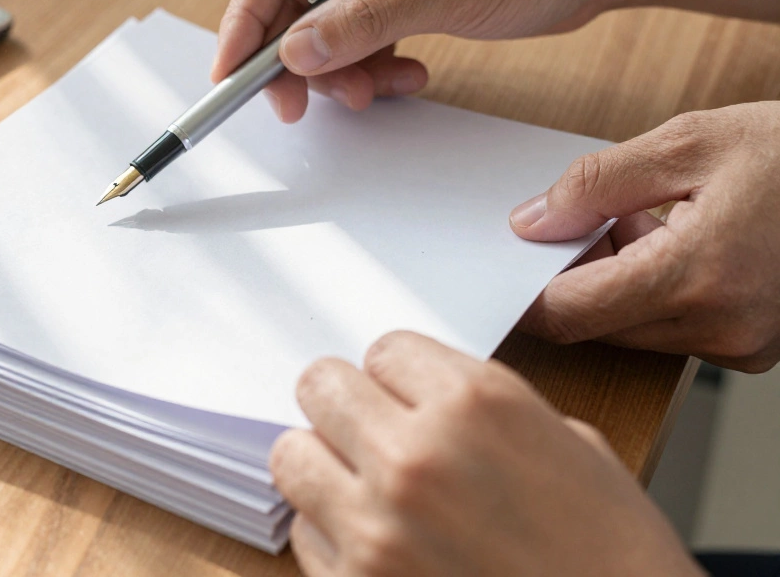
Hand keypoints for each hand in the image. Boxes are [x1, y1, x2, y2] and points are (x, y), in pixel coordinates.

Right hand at [214, 0, 648, 121]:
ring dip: (342, 66)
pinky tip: (404, 75)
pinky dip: (371, 60)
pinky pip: (360, 28)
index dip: (245, 19)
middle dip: (299, 56)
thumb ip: (362, 21)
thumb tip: (293, 50)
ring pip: (324, 20)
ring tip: (379, 88)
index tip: (231, 74)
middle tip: (301, 104)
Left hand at [270, 332, 699, 576]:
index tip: (407, 397)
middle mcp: (415, 454)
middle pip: (321, 386)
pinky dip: (331, 533)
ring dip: (325, 464)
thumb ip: (481, 409)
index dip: (399, 376)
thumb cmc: (612, 554)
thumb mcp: (570, 447)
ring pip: (293, 454)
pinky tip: (377, 544)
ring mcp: (376, 525)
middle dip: (346, 405)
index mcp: (476, 403)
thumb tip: (417, 396)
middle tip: (370, 431)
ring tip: (364, 485)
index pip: (384, 349)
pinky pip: (303, 532)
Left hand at [510, 102, 779, 371]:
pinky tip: (684, 240)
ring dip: (619, 281)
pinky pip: (674, 328)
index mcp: (700, 276)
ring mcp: (744, 344)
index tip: (501, 267)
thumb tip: (530, 222)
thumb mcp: (689, 143)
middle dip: (578, 275)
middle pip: (599, 324)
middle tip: (592, 215)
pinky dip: (657, 291)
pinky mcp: (756, 347)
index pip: (572, 312)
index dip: (526, 292)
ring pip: (633, 329)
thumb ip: (596, 184)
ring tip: (654, 218)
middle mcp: (723, 327)